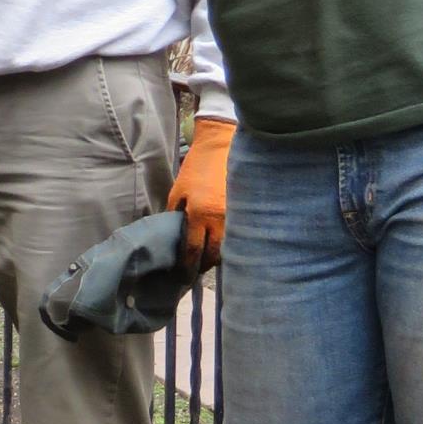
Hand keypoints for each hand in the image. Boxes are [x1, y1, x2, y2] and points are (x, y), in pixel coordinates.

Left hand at [166, 116, 234, 271]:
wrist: (221, 147)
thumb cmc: (196, 169)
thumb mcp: (178, 192)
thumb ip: (175, 216)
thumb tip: (175, 239)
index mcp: (199, 214)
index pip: (193, 250)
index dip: (187, 267)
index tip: (182, 276)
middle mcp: (220, 219)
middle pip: (213, 256)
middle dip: (203, 266)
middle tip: (195, 271)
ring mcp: (236, 216)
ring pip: (228, 248)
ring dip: (217, 257)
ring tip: (207, 261)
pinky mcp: (246, 212)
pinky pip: (238, 236)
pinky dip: (229, 244)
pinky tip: (222, 245)